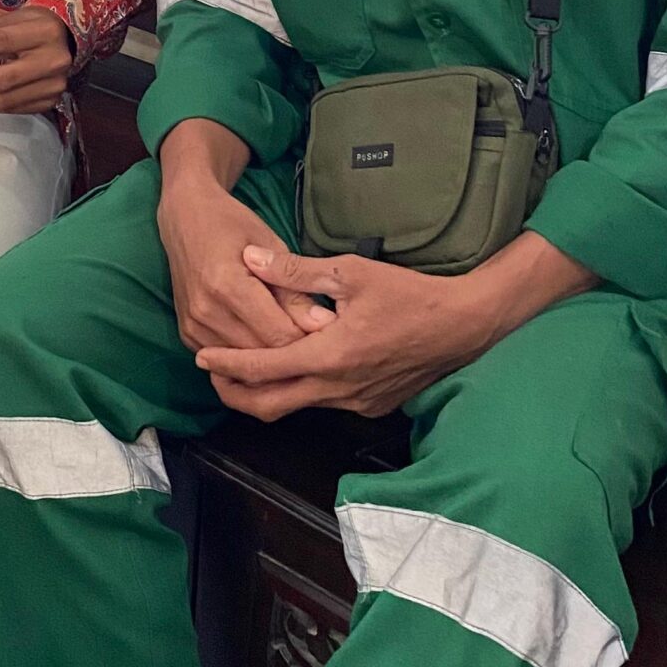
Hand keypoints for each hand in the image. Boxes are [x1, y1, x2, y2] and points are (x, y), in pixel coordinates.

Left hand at [0, 8, 74, 114]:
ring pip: (5, 100)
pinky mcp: (49, 101)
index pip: (0, 42)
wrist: (65, 37)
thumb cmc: (33, 24)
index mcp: (44, 31)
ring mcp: (53, 85)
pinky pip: (11, 108)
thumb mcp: (14, 17)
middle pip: (3, 78)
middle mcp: (53, 60)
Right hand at [156, 179, 308, 358]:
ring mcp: (192, 325)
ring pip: (245, 364)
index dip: (308, 338)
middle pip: (262, 353)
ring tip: (293, 341)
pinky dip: (248, 356)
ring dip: (271, 358)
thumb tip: (323, 325)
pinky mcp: (188, 335)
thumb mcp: (273, 246)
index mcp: (227, 284)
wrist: (185, 220)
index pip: (278, 334)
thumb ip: (295, 290)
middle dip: (293, 352)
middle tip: (316, 341)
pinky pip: (227, 360)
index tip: (327, 332)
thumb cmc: (233, 225)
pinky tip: (264, 341)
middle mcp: (205, 310)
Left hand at [195, 247, 485, 420]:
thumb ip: (297, 270)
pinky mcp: (372, 406)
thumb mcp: (352, 271)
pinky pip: (325, 404)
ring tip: (247, 370)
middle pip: (269, 405)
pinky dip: (301, 391)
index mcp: (328, 356)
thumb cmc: (410, 294)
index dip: (226, 365)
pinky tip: (298, 368)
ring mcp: (356, 402)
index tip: (202, 357)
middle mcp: (338, 389)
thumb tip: (250, 260)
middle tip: (213, 376)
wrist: (463, 325)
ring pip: (297, 407)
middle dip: (235, 393)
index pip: (262, 369)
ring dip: (268, 393)